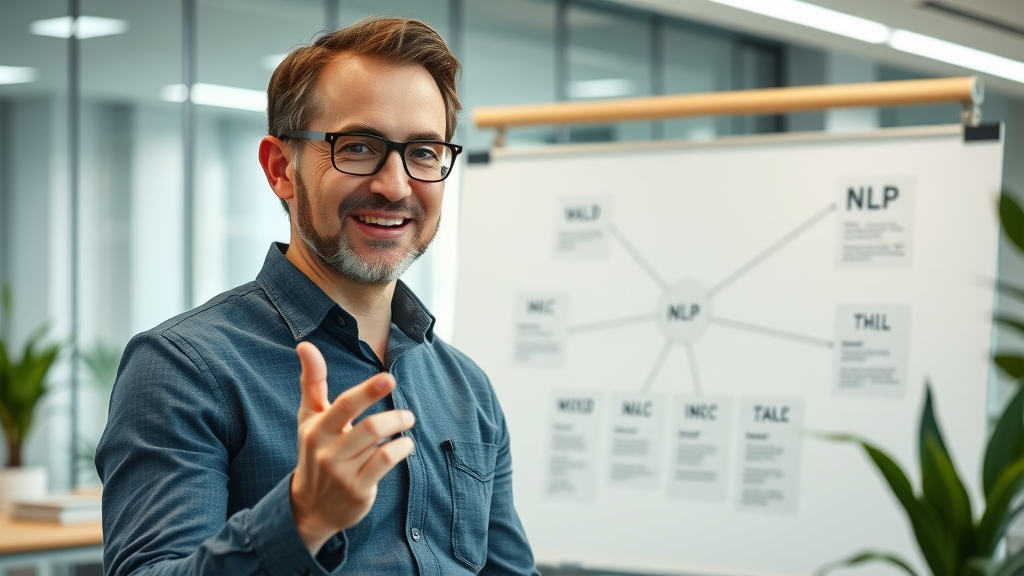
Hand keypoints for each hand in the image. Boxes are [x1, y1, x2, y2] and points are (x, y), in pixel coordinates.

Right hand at [289, 341, 415, 552]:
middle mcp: (327, 451)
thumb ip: (311, 381)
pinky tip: (405, 445)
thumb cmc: (315, 451)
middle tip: (408, 414)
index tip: (388, 378)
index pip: (344, 405)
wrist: (311, 507)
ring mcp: (342, 473)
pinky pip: (385, 463)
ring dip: (399, 431)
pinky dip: (401, 450)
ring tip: (407, 423)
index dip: (367, 391)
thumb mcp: (309, 418)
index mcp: (316, 429)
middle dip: (394, 417)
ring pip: (380, 446)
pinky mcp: (358, 490)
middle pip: (369, 428)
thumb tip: (305, 345)